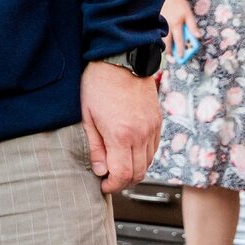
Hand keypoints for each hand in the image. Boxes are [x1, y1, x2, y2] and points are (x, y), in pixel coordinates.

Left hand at [79, 60, 161, 193]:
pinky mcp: (157, 121)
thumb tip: (100, 170)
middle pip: (139, 173)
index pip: (123, 174)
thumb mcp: (87, 115)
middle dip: (123, 181)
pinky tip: (129, 152)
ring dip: (134, 170)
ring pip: (149, 162)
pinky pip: (153, 148)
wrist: (121, 59)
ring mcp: (152, 128)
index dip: (113, 185)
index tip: (103, 185)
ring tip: (117, 166)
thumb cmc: (98, 83)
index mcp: (121, 135)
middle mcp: (141, 134)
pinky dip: (143, 156)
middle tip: (109, 180)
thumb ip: (94, 146)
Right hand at [161, 0, 197, 60]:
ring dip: (164, 46)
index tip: (181, 57)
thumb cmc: (180, 4)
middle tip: (172, 59)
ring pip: (161, 38)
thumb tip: (198, 36)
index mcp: (176, 24)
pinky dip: (159, 39)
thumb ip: (192, 26)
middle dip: (170, 51)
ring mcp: (160, 24)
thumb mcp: (189, 13)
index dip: (180, 49)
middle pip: (168, 41)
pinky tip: (160, 43)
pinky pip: (157, 32)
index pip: (179, 40)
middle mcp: (167, 25)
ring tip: (166, 54)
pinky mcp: (156, 22)